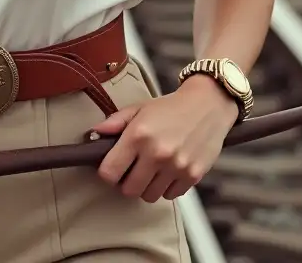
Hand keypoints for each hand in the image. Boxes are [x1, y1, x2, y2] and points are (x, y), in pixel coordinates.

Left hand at [90, 75, 239, 201]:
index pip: (109, 171)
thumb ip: (115, 122)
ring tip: (152, 169)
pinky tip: (169, 171)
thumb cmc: (170, 107)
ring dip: (147, 187)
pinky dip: (167, 188)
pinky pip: (170, 196)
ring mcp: (176, 167)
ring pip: (149, 196)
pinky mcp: (193, 176)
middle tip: (133, 169)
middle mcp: (156, 153)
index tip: (112, 167)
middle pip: (129, 190)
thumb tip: (94, 134)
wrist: (207, 105)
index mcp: (138, 135)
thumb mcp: (139, 108)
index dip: (107, 172)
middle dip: (127, 182)